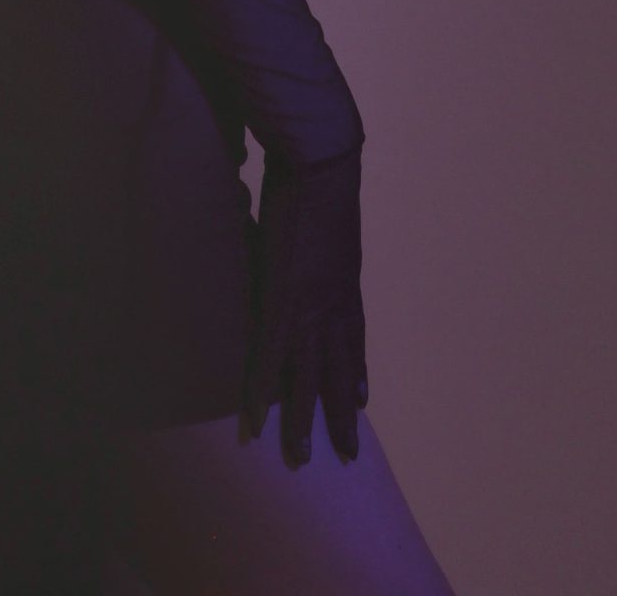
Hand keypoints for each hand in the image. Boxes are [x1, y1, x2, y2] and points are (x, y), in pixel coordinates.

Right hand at [241, 144, 366, 465]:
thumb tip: (306, 214)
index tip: (360, 396)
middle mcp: (334, 301)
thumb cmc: (319, 168)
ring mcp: (310, 306)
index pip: (354, 335)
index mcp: (344, 277)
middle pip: (338, 368)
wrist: (321, 158)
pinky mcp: (282, 302)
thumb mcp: (327, 206)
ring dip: (303, 421)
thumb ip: (319, 224)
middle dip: (340, 412)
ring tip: (300, 458)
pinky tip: (255, 422)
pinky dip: (262, 394)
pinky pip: (271, 361)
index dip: (356, 367)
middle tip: (346, 453)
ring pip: (307, 379)